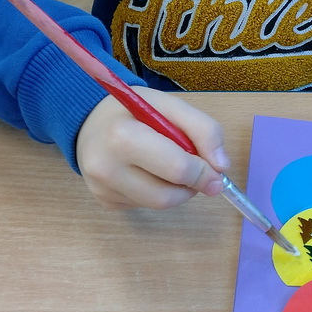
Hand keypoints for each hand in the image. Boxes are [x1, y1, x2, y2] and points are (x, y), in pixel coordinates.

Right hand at [75, 88, 228, 209]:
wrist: (89, 121)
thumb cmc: (133, 111)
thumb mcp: (169, 105)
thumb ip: (202, 129)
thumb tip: (221, 166)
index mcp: (122, 137)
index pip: (176, 168)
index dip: (203, 172)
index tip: (216, 171)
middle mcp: (106, 168)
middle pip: (167, 195)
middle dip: (191, 185)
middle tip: (198, 171)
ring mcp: (102, 189)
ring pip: (159, 205)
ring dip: (177, 191)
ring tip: (171, 167)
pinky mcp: (104, 202)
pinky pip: (145, 205)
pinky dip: (158, 191)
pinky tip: (148, 171)